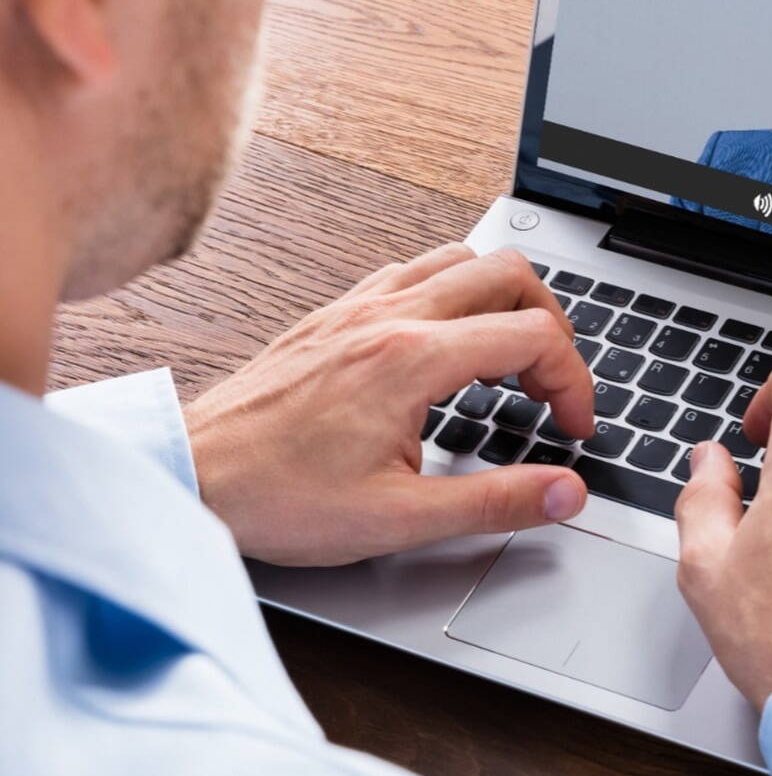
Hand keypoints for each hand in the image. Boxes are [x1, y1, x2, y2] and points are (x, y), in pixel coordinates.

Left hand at [184, 243, 593, 564]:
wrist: (192, 474)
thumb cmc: (278, 496)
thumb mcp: (400, 519)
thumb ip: (496, 502)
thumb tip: (564, 494)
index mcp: (413, 359)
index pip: (534, 336)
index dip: (574, 381)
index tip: (572, 426)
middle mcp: (391, 316)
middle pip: (510, 273)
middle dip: (552, 323)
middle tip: (551, 380)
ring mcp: (361, 306)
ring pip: (462, 257)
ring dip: (503, 297)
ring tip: (509, 354)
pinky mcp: (337, 312)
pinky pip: (414, 270)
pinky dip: (451, 292)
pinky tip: (445, 341)